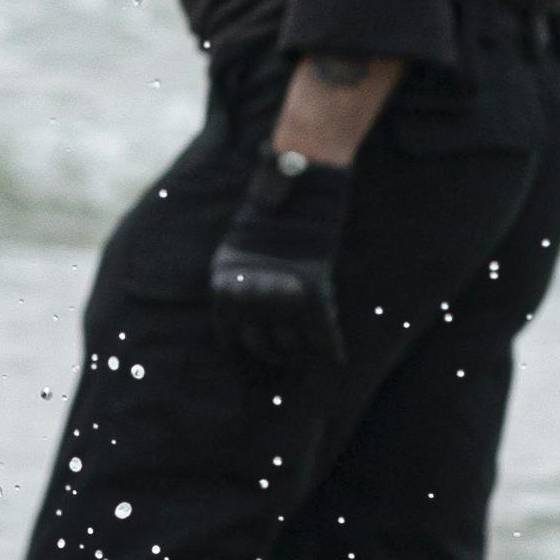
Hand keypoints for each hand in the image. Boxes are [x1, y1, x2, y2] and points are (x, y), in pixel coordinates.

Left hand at [207, 158, 350, 369]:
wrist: (297, 191)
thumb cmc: (265, 222)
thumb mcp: (236, 253)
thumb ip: (239, 287)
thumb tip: (239, 331)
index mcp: (223, 288)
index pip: (231, 339)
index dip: (245, 354)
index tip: (253, 368)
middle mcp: (248, 297)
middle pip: (261, 346)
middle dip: (274, 354)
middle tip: (287, 357)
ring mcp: (282, 297)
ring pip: (290, 345)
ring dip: (299, 355)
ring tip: (307, 357)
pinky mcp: (315, 292)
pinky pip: (323, 333)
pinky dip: (331, 348)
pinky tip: (336, 359)